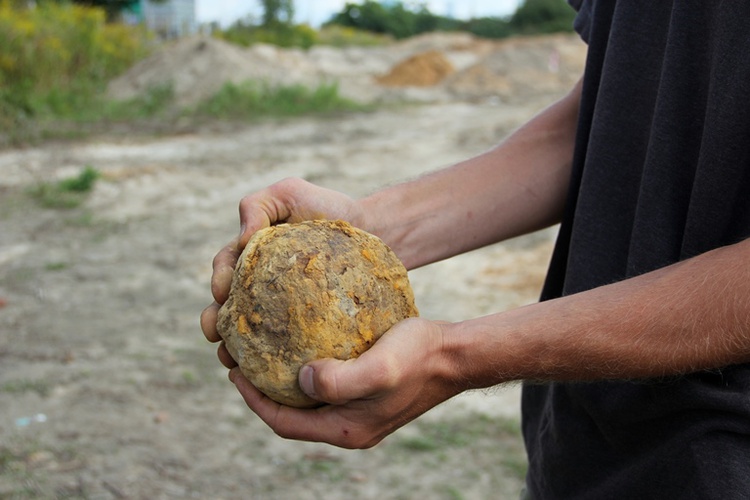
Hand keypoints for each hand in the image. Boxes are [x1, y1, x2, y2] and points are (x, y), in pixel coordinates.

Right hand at [200, 177, 364, 346]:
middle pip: (227, 309)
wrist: (373, 231)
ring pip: (249, 334)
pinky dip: (272, 360)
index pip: (224, 270)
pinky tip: (274, 371)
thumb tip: (242, 239)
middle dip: (215, 324)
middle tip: (217, 335)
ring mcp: (280, 309)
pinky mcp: (304, 327)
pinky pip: (285, 347)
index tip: (222, 292)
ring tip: (234, 361)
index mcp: (249, 258)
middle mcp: (259, 285)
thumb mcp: (289, 193)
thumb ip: (257, 205)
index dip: (218, 282)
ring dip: (234, 350)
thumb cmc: (328, 209)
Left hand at [227, 317, 460, 448]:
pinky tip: (300, 342)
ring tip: (262, 350)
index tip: (234, 370)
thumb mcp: (378, 369)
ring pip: (307, 400)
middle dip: (261, 390)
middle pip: (291, 413)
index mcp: (345, 429)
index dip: (253, 401)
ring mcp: (358, 410)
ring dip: (281, 379)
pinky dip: (306, 369)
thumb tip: (299, 378)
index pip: (284, 423)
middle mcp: (348, 425)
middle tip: (239, 358)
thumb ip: (337, 381)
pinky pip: (326, 384)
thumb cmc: (419, 357)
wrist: (455, 356)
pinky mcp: (366, 391)